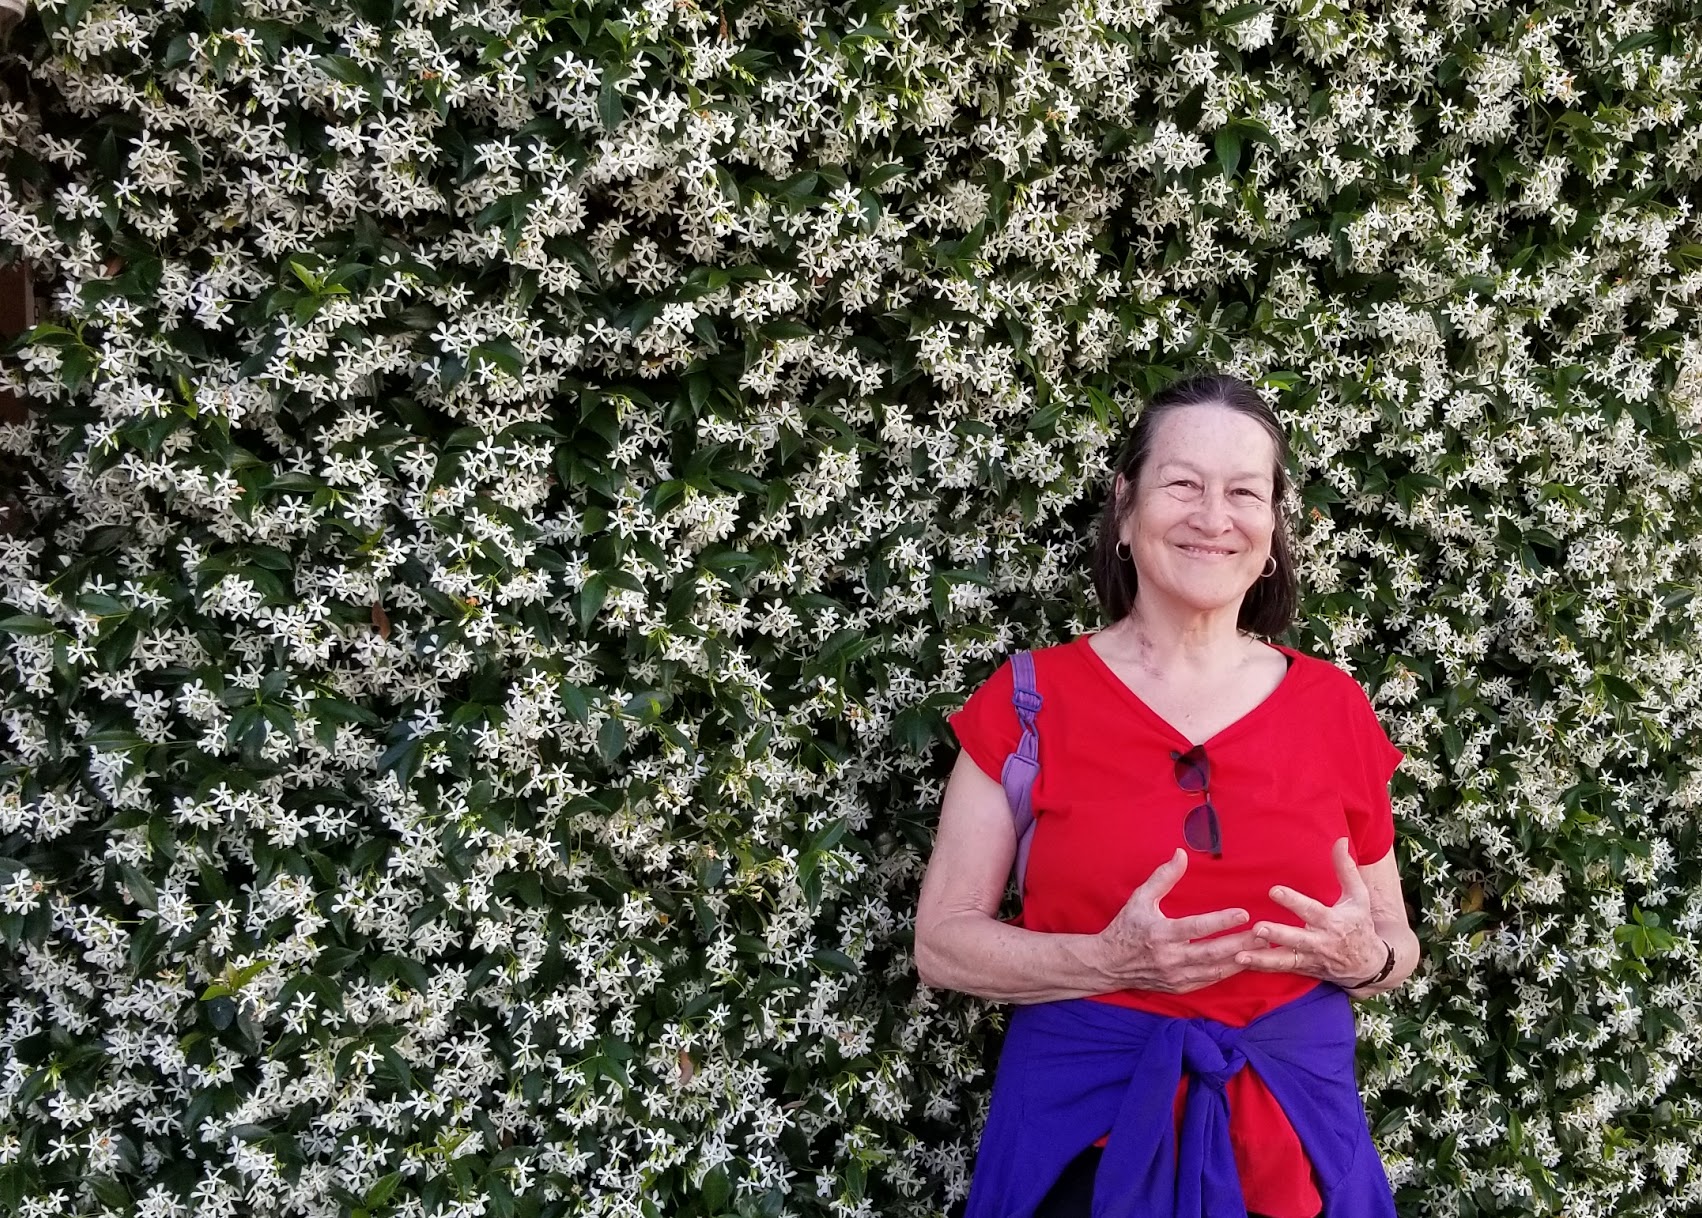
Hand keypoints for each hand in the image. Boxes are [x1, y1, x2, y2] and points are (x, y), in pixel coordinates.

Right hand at [1095, 849, 1259, 993]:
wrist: (1108, 964)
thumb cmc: (1126, 927)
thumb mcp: (1140, 898)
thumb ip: (1163, 877)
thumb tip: (1181, 853)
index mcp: (1161, 933)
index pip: (1197, 927)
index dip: (1222, 921)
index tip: (1244, 913)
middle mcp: (1170, 957)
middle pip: (1212, 952)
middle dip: (1241, 943)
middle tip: (1265, 933)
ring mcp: (1175, 975)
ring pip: (1214, 970)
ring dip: (1240, 960)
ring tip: (1262, 949)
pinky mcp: (1178, 987)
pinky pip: (1208, 981)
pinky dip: (1227, 973)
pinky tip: (1243, 964)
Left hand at [1234, 838, 1385, 987]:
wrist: (1370, 965)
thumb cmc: (1360, 925)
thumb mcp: (1358, 896)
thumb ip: (1346, 869)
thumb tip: (1340, 840)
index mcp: (1333, 921)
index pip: (1312, 910)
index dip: (1293, 901)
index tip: (1274, 890)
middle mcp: (1321, 942)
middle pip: (1297, 939)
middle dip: (1278, 934)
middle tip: (1257, 928)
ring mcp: (1311, 959)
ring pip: (1286, 960)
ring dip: (1263, 958)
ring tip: (1240, 955)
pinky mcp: (1304, 970)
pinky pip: (1282, 969)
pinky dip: (1263, 967)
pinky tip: (1242, 963)